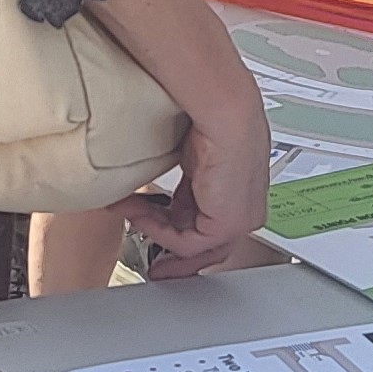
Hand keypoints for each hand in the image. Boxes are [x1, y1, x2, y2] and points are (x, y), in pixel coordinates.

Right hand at [115, 106, 268, 279]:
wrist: (226, 115)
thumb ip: (179, 181)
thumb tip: (153, 188)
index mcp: (235, 188)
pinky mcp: (229, 226)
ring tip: (130, 215)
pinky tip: (141, 216)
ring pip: (191, 243)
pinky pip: (188, 243)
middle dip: (168, 248)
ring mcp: (239, 219)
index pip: (204, 220)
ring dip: (154, 232)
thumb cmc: (212, 118)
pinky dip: (160, 233)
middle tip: (146, 256)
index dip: (173, 228)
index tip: (152, 230)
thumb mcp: (191, 156)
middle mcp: (242, 206)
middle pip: (201, 241)